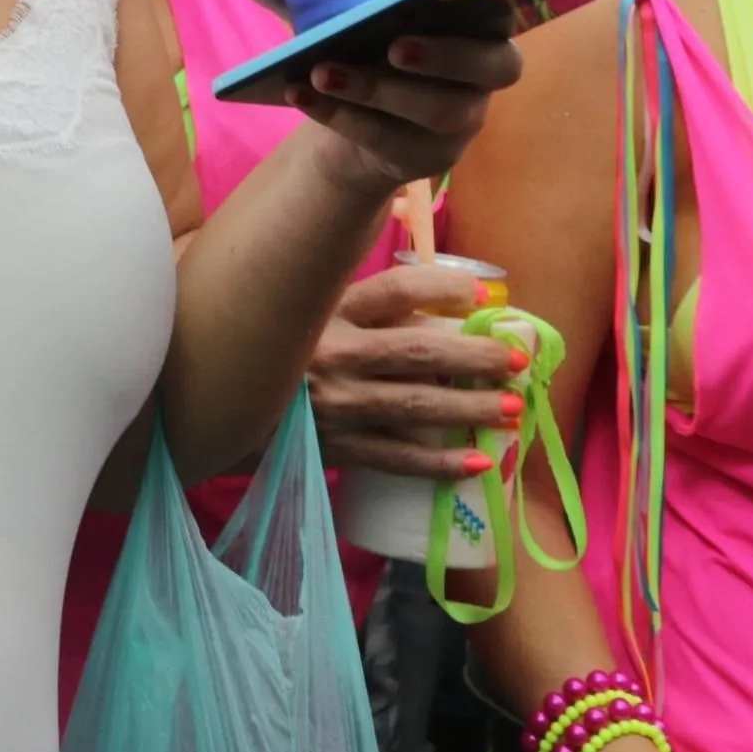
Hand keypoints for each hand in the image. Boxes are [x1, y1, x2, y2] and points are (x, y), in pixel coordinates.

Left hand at [290, 0, 525, 182]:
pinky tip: (302, 96)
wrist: (347, 117)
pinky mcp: (434, 157)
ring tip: (321, 73)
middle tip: (393, 45)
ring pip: (441, 109)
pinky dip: (344, 117)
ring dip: (380, 91)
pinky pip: (395, 140)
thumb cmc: (356, 45)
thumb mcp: (326, 12)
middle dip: (446, 53)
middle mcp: (485, 65)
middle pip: (497, 62)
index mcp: (473, 12)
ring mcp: (465, 117)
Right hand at [306, 259, 526, 477]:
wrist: (236, 404)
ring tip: (512, 409)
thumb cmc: (293, 353)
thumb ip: (373, 307)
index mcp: (330, 312)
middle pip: (417, 351)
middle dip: (474, 356)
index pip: (394, 290)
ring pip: (416, 406)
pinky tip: (480, 462)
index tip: (481, 295)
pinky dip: (441, 463)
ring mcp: (336, 406)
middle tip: (515, 361)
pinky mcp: (338, 448)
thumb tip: (451, 302)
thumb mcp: (320, 315)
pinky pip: (398, 458)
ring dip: (470, 408)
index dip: (442, 288)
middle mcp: (333, 356)